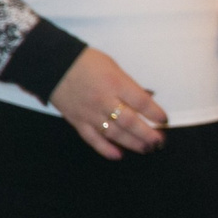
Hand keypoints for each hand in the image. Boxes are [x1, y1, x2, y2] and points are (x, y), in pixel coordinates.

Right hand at [52, 47, 167, 158]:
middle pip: (130, 122)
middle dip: (148, 134)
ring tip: (146, 148)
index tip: (164, 120)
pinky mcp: (77, 121)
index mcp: (116, 84)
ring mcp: (90, 113)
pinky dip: (106, 149)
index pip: (142, 102)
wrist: (53, 64)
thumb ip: (129, 86)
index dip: (155, 113)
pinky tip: (118, 155)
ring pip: (114, 133)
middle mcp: (104, 100)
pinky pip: (93, 139)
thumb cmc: (86, 62)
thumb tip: (147, 100)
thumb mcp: (114, 68)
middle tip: (159, 141)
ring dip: (132, 143)